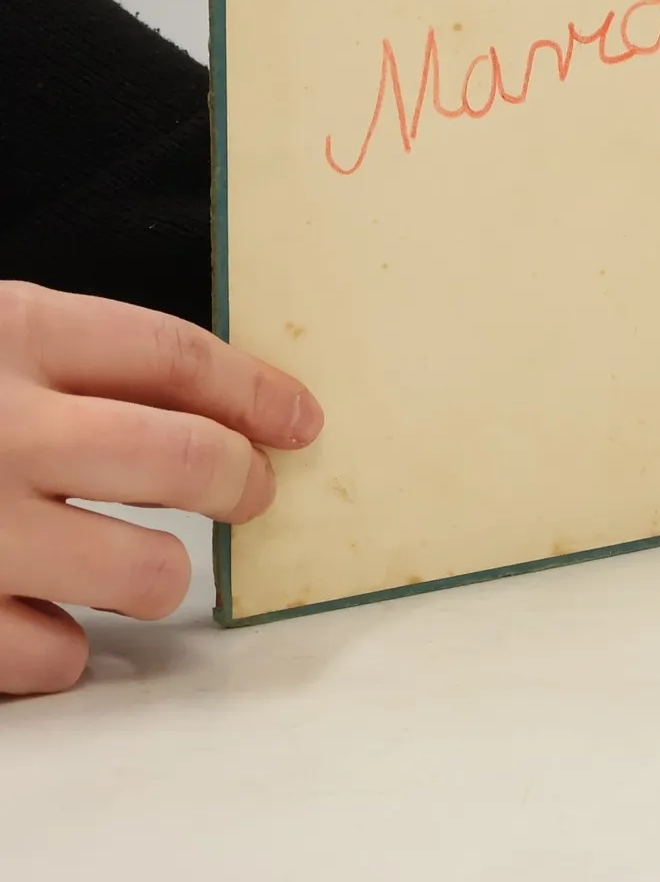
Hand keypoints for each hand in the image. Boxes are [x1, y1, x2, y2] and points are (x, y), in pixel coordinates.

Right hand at [0, 282, 321, 695]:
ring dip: (160, 575)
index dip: (256, 393)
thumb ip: (80, 358)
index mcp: (16, 334)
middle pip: (181, 460)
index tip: (301, 420)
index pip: (180, 360)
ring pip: (138, 572)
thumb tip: (224, 404)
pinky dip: (64, 648)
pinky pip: (45, 655)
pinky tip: (51, 622)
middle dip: (239, 481)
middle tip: (252, 493)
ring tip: (149, 567)